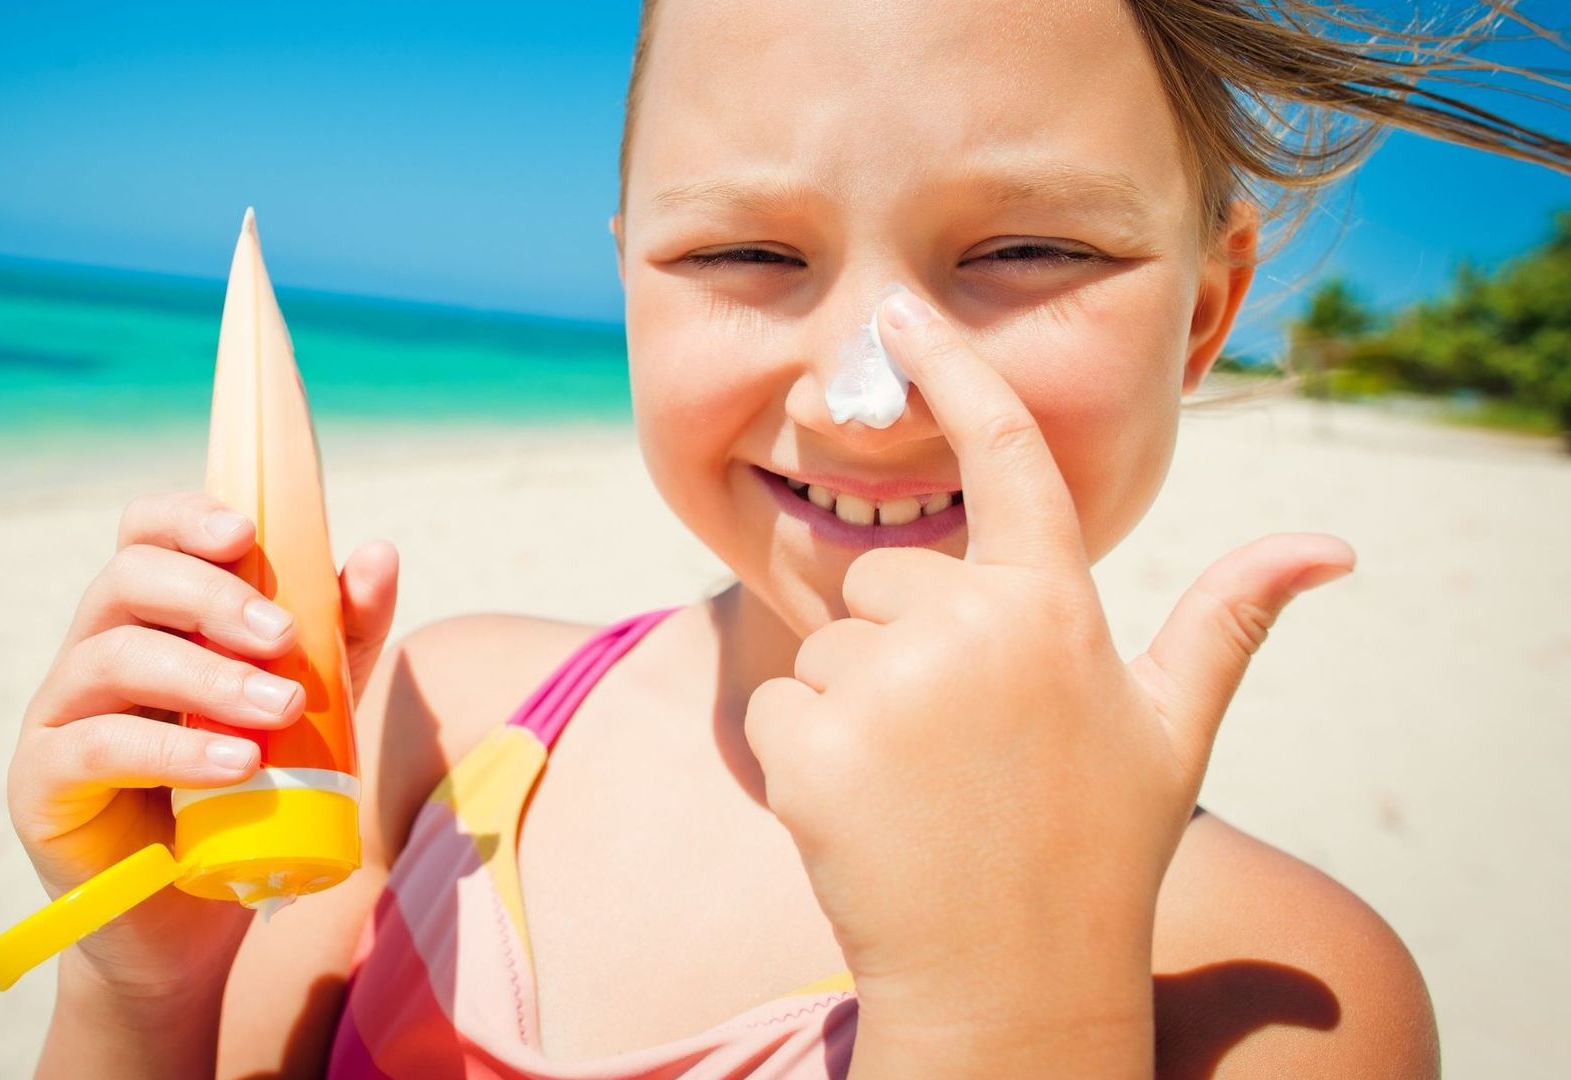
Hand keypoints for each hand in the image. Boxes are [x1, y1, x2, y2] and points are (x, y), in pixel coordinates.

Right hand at [5, 491, 398, 998]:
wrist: (191, 921)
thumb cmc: (246, 799)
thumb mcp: (312, 708)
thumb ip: (342, 635)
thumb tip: (378, 553)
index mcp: (149, 619)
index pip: (145, 535)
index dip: (185, 516)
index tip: (246, 531)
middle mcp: (92, 651)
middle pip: (127, 580)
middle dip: (212, 597)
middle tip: (285, 637)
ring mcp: (57, 715)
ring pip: (113, 657)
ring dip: (207, 675)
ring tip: (281, 708)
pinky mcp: (40, 783)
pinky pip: (94, 746)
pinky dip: (171, 749)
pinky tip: (236, 762)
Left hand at [743, 288, 1353, 1038]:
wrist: (1004, 979)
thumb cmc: (1094, 847)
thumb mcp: (1170, 730)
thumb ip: (1227, 619)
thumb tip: (1328, 546)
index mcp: (1054, 607)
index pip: (1004, 453)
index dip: (953, 370)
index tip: (902, 311)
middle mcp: (967, 628)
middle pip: (885, 579)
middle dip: (903, 646)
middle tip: (955, 745)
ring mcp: (882, 686)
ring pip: (826, 647)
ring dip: (855, 707)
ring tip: (918, 786)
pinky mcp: (806, 743)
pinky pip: (779, 709)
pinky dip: (805, 757)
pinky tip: (865, 813)